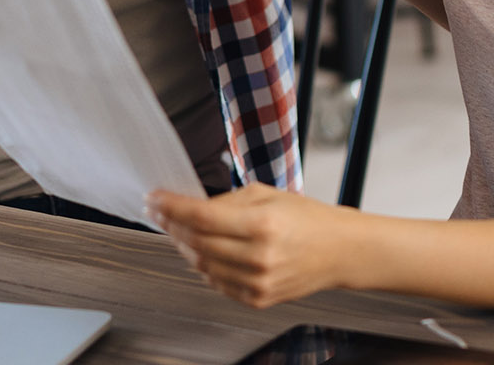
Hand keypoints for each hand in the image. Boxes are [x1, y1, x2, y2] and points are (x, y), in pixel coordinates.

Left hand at [150, 185, 357, 308]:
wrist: (339, 251)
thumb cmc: (307, 219)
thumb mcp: (267, 194)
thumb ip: (226, 202)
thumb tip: (191, 209)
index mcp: (262, 225)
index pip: (201, 218)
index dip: (171, 208)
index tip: (154, 199)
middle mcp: (259, 257)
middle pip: (196, 243)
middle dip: (172, 226)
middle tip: (161, 212)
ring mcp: (257, 283)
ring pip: (201, 266)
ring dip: (185, 246)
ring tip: (182, 230)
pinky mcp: (257, 299)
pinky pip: (216, 283)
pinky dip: (204, 265)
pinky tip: (206, 250)